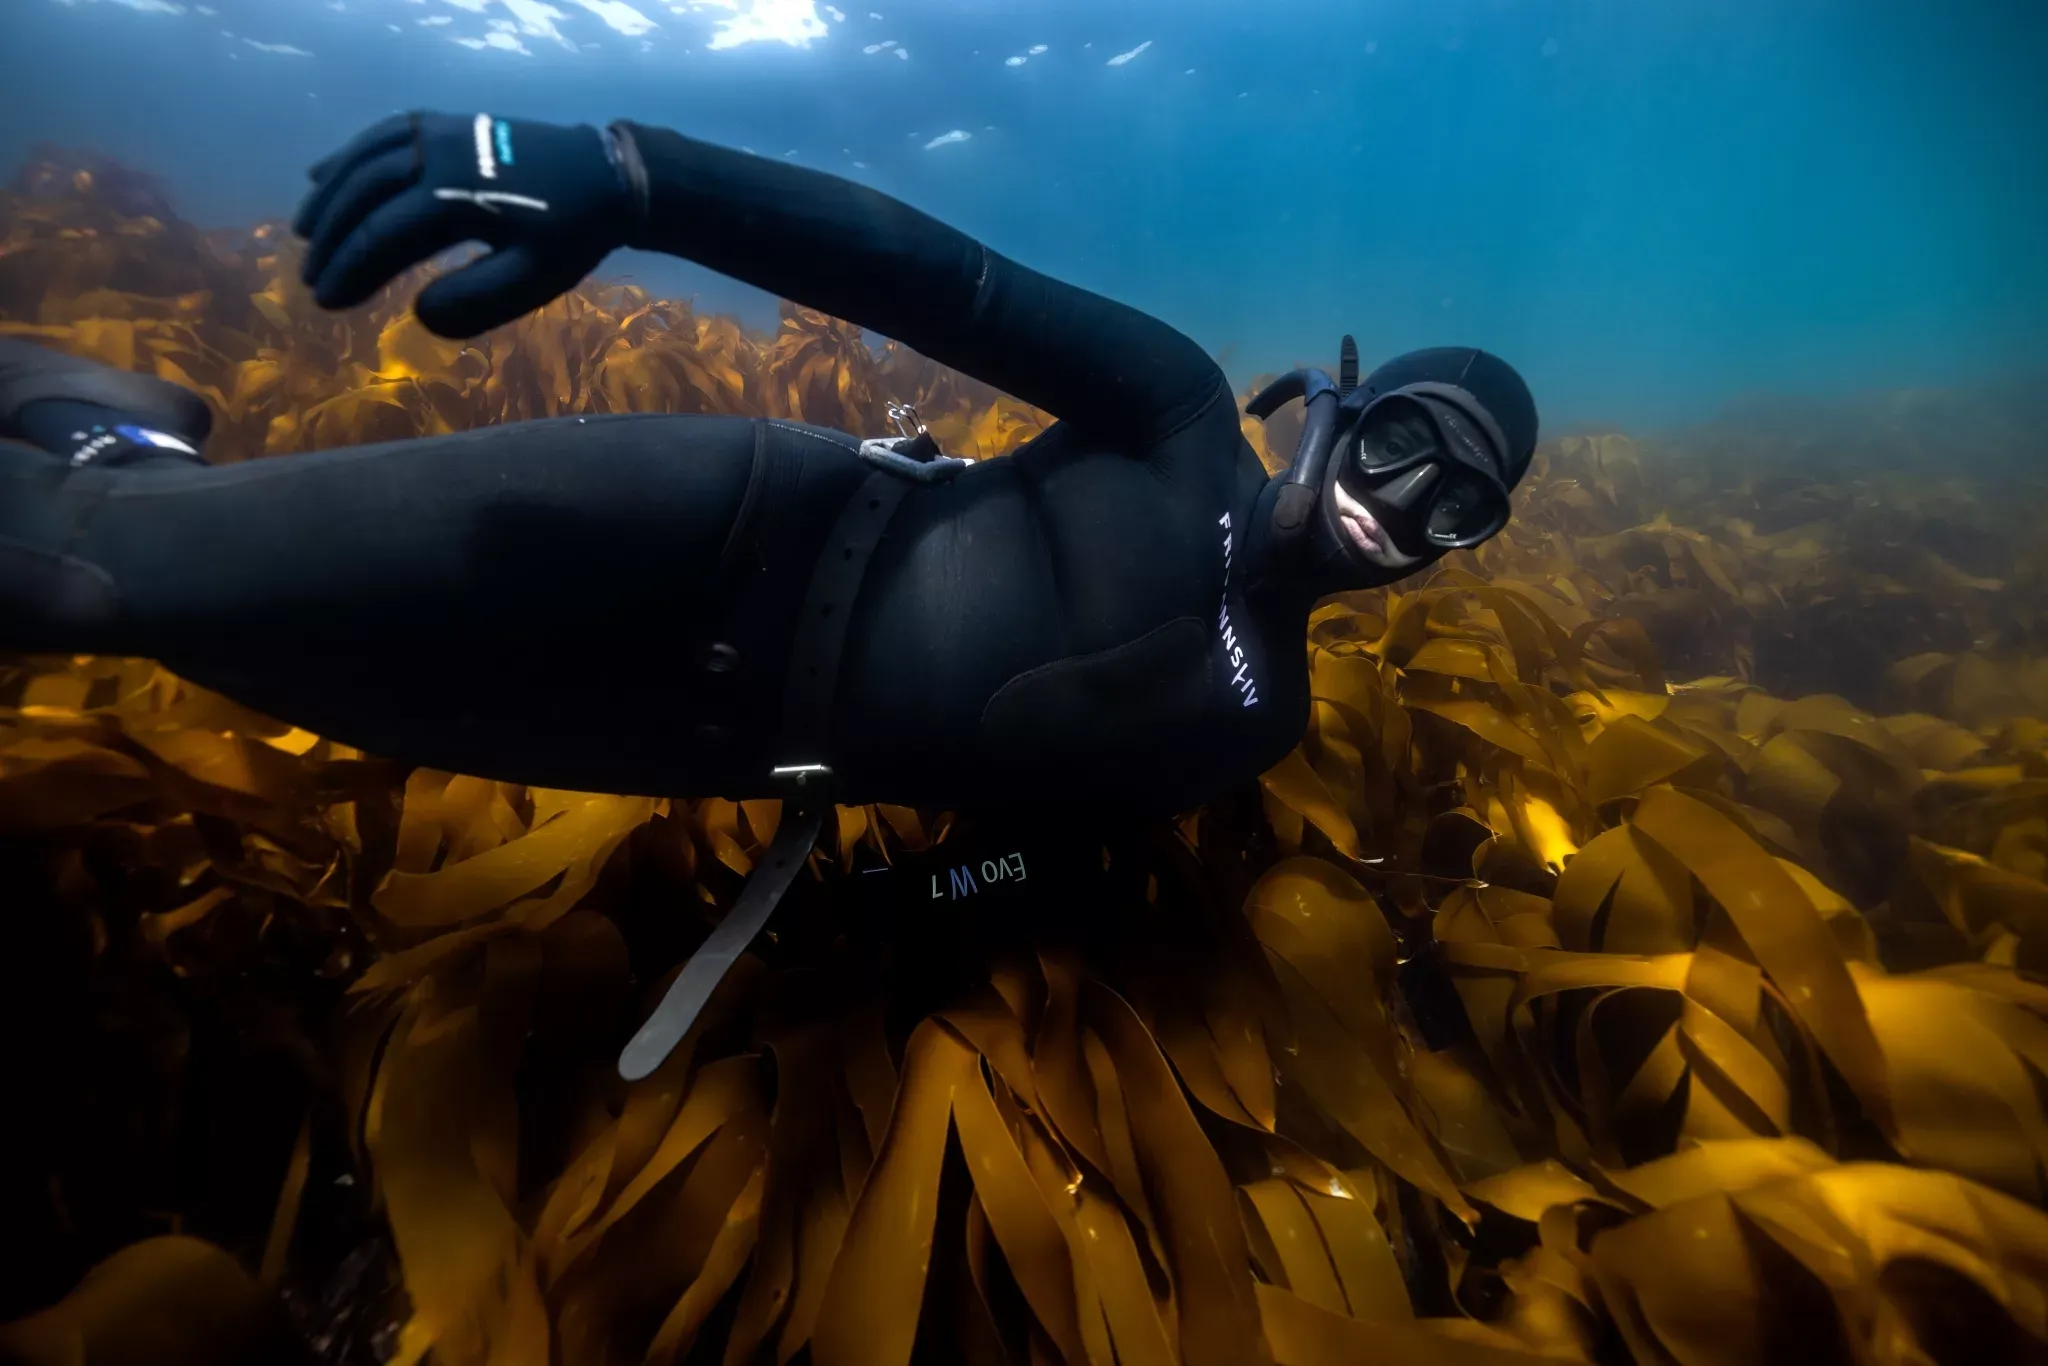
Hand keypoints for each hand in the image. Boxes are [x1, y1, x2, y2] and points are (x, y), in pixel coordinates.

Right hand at [292, 111, 636, 337]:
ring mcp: (441, 133)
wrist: (607, 177)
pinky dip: (350, 152)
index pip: (382, 236)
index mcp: (455, 199)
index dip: (348, 270)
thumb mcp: (533, 279)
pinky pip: (386, 132)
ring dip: (330, 194)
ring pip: (365, 159)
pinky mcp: (448, 124)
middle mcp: (438, 156)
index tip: (325, 302)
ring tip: (303, 229)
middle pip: (363, 195)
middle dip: (331, 237)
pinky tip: (324, 172)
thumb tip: (417, 315)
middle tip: (310, 276)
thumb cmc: (571, 236)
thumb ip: (476, 300)